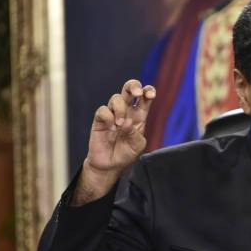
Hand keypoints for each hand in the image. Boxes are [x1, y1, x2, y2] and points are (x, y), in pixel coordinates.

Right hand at [71, 79, 155, 205]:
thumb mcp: (137, 146)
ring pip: (116, 98)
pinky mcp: (100, 120)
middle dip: (133, 86)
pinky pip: (103, 110)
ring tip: (120, 124)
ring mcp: (113, 114)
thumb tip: (127, 122)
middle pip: (129, 89)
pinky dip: (108, 117)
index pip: (145, 97)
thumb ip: (135, 134)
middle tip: (137, 94)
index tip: (151, 95)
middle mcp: (126, 111)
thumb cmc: (126, 153)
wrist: (109, 165)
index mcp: (139, 115)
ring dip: (120, 109)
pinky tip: (111, 128)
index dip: (148, 91)